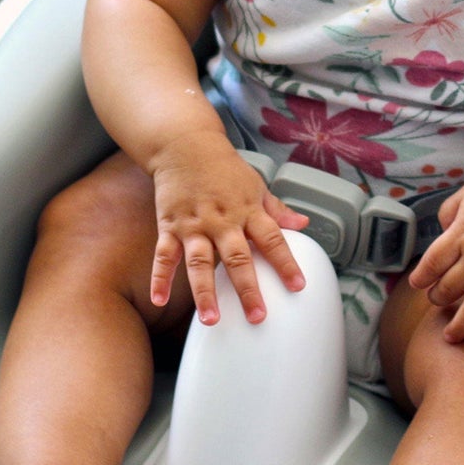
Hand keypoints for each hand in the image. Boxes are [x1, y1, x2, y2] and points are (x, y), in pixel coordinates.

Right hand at [148, 130, 308, 325]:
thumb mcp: (256, 185)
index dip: (286, 263)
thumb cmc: (224, 168)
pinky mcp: (170, 226)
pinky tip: (159, 300)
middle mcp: (222, 221)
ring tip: (212, 319)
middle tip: (257, 316)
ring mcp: (194, 225)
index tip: (298, 286)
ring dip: (205, 292)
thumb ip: (278, 210)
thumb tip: (303, 224)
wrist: (185, 145)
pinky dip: (160, 278)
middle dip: (248, 289)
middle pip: (237, 258)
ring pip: (200, 263)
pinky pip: (164, 256)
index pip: (273, 240)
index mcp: (248, 211)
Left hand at [408, 170, 463, 342]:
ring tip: (452, 335)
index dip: (421, 278)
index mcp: (462, 234)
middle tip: (437, 300)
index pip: (431, 264)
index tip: (418, 284)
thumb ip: (448, 214)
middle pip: (448, 289)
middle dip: (437, 299)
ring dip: (460, 325)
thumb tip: (441, 233)